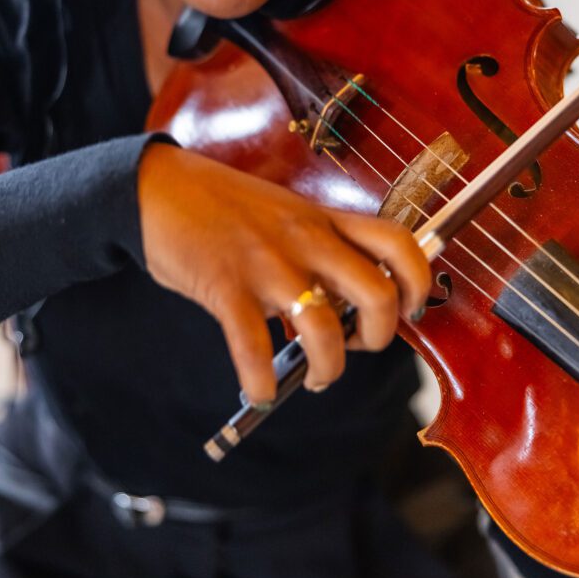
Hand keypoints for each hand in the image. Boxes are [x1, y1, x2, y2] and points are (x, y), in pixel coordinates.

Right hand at [138, 143, 430, 404]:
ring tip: (316, 376)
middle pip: (377, 294)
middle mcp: (306, 239)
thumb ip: (320, 246)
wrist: (160, 188)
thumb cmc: (224, 206)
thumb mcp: (287, 212)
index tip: (408, 308)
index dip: (418, 282)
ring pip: (323, 330)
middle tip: (356, 346)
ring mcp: (267, 263)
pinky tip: (260, 388)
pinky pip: (254, 348)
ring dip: (327, 369)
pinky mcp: (226, 286)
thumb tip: (345, 303)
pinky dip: (261, 382)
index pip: (398, 242)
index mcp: (324, 219)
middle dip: (378, 337)